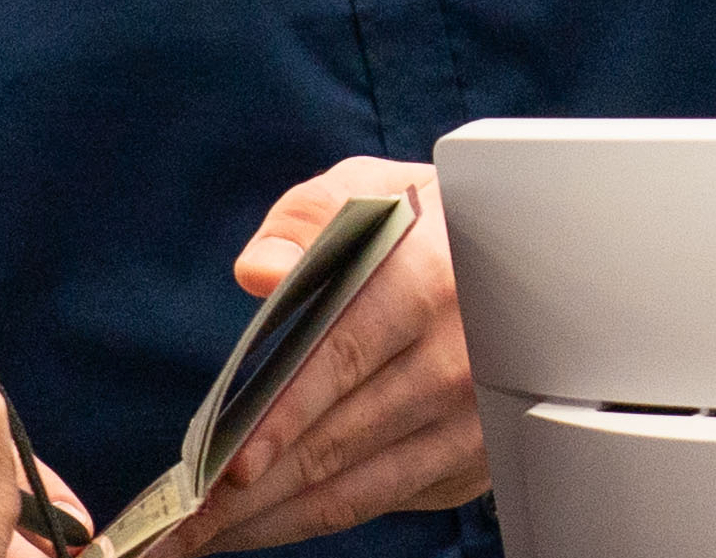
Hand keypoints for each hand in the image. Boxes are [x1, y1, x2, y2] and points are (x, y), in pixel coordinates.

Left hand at [155, 159, 484, 556]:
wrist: (530, 256)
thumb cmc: (431, 224)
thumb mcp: (372, 191)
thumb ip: (305, 221)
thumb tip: (259, 273)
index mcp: (425, 283)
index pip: (339, 363)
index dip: (281, 422)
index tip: (230, 467)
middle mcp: (458, 359)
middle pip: (339, 444)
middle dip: (253, 494)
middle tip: (185, 525)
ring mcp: (473, 419)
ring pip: (361, 489)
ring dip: (279, 520)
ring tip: (211, 534)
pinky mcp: (474, 457)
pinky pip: (387, 500)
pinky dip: (324, 517)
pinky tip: (272, 519)